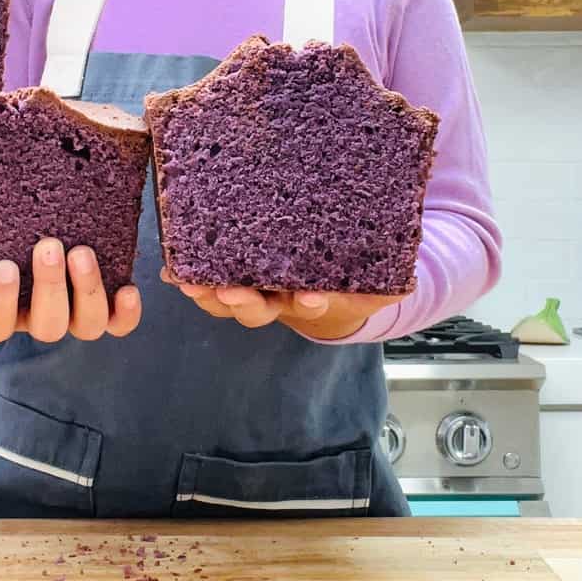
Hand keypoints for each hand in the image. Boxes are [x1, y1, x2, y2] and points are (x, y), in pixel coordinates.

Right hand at [0, 238, 141, 342]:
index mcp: (4, 309)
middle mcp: (39, 317)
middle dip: (49, 288)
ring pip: (83, 326)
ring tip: (82, 253)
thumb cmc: (3, 229)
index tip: (3, 267)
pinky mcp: (108, 306)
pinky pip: (119, 325)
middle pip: (46, 325)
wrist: (53, 206)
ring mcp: (74, 314)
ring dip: (85, 291)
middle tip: (49, 246)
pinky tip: (129, 288)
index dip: (0, 303)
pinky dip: (126, 314)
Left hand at [160, 268, 401, 340]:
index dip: (312, 302)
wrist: (334, 286)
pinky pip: (209, 286)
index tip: (309, 297)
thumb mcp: (381, 282)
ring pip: (230, 302)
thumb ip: (391, 282)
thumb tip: (409, 278)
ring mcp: (257, 293)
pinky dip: (190, 278)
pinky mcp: (233, 277)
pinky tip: (172, 271)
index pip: (314, 303)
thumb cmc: (354, 277)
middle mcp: (282, 301)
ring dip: (209, 295)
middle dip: (246, 303)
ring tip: (190, 284)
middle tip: (235, 293)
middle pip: (261, 309)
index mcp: (317, 297)